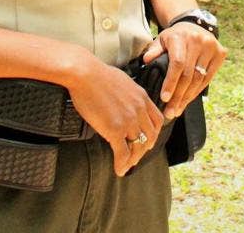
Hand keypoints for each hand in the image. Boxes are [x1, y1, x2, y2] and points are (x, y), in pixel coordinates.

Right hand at [64, 54, 163, 175]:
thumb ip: (128, 94)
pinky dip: (122, 164)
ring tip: (127, 165)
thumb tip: (124, 100)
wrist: (85, 74)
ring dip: (133, 159)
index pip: (157, 120)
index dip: (153, 133)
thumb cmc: (97, 75)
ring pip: (137, 147)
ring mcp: (128, 121)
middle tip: (136, 155)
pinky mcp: (115, 129)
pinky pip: (122, 153)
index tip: (147, 140)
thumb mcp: (122, 81)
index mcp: (142, 97)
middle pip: (149, 136)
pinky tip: (119, 169)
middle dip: (143, 148)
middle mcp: (139, 110)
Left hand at [140, 22, 226, 120]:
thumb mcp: (162, 39)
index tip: (165, 98)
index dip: (171, 82)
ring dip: (187, 97)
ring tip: (177, 110)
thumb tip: (146, 61)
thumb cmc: (175, 37)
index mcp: (180, 37)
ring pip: (199, 79)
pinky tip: (187, 100)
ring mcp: (211, 47)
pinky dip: (197, 91)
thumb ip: (154, 50)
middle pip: (189, 75)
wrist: (195, 25)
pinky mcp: (220, 53)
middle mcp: (198, 41)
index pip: (177, 63)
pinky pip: (208, 78)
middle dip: (178, 96)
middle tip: (169, 111)